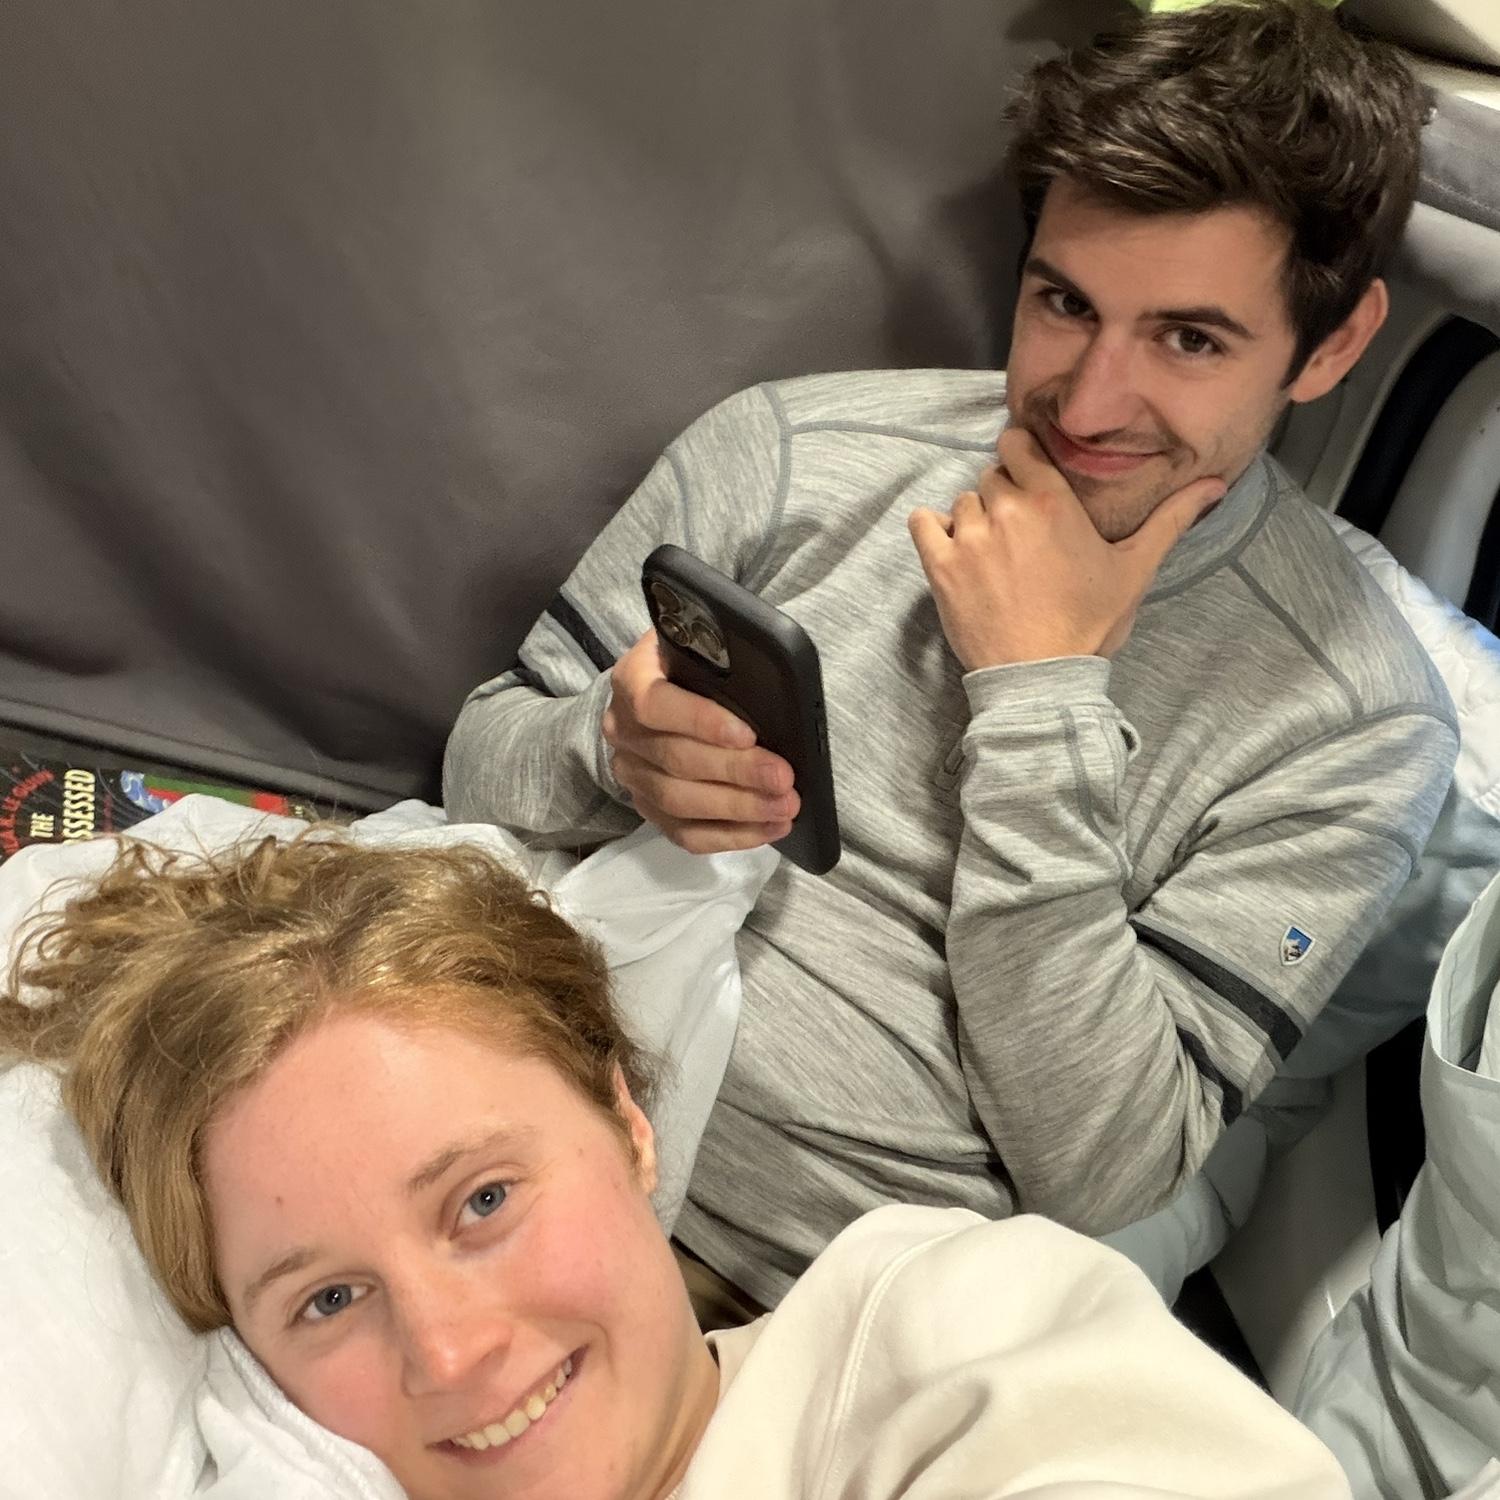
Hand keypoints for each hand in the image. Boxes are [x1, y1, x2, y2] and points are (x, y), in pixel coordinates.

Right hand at [602, 629, 799, 853]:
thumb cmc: (689, 667)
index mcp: (632, 680)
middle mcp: (623, 730)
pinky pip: (684, 834)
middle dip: (736, 772)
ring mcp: (632, 774)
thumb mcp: (699, 645)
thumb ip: (720, 658)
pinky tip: (768, 828)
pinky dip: (731, 836)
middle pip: (676, 760)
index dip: (702, 722)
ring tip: (784, 806)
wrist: (655, 694)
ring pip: (680, 802)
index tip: (748, 734)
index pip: (655, 705)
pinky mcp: (648, 809)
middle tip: (783, 779)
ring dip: (738, 809)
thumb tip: (766, 684)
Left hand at [907, 427, 1225, 670]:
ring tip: (993, 555)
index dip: (1020, 458)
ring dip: (973, 519)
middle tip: (1019, 535)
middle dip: (1003, 497)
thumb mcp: (1136, 568)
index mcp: (1053, 499)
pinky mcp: (940, 566)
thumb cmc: (1090, 623)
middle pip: (992, 476)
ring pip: (962, 502)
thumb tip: (1215, 485)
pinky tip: (953, 552)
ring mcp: (970, 536)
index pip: (1018, 444)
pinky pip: (923, 523)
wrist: (1042, 678)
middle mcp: (1008, 509)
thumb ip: (1171, 520)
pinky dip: (933, 531)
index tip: (1028, 480)